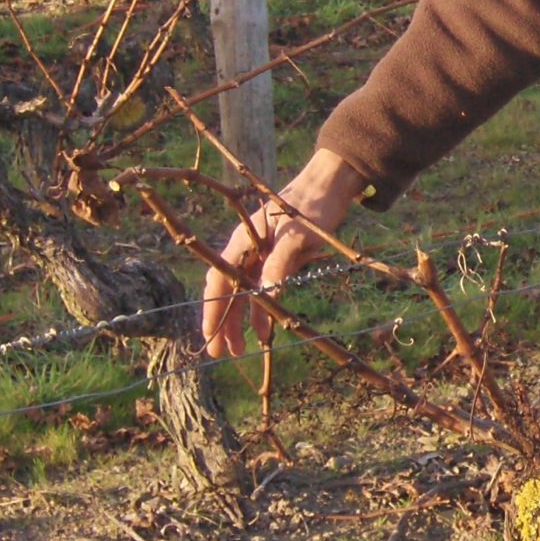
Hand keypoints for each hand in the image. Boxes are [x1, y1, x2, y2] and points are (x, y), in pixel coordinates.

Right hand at [200, 148, 366, 358]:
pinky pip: (264, 289)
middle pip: (228, 291)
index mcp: (243, 241)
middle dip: (223, 323)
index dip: (212, 309)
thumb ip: (280, 264)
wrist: (330, 186)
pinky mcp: (278, 259)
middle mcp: (246, 249)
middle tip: (219, 354)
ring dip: (241, 321)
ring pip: (244, 293)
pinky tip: (264, 330)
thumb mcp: (297, 236)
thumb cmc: (311, 206)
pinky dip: (262, 309)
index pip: (219, 279)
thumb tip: (266, 296)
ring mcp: (261, 255)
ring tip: (240, 349)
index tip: (209, 336)